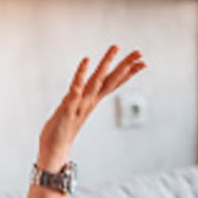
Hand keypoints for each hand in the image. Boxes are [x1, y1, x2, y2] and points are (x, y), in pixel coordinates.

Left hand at [38, 46, 145, 168]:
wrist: (53, 150)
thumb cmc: (62, 129)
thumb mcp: (75, 110)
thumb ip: (81, 99)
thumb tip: (86, 90)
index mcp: (93, 100)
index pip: (114, 83)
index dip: (128, 72)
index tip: (143, 61)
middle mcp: (90, 101)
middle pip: (111, 80)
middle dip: (125, 65)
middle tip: (139, 52)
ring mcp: (80, 105)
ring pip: (96, 81)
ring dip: (106, 64)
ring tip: (115, 47)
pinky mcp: (68, 109)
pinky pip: (75, 90)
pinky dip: (81, 75)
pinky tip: (86, 61)